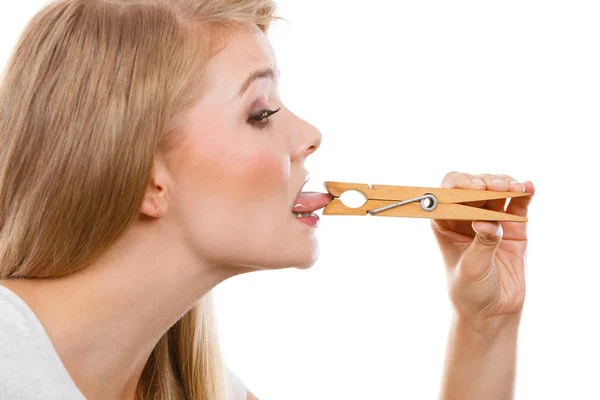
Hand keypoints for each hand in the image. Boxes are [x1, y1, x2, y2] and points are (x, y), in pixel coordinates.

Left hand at [431, 172, 534, 332]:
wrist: (493, 312)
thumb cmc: (470, 291)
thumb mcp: (472, 268)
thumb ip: (481, 244)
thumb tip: (487, 222)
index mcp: (445, 223)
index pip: (448, 195)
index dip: (459, 186)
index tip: (474, 187)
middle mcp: (465, 217)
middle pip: (474, 188)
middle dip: (485, 183)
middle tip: (497, 187)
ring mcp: (490, 219)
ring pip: (496, 192)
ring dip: (505, 184)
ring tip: (515, 187)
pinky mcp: (513, 227)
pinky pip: (518, 204)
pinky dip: (523, 194)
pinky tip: (528, 187)